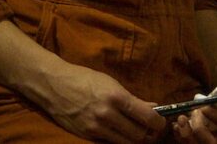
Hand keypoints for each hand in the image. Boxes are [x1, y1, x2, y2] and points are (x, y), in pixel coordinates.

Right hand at [38, 62, 165, 142]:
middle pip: (138, 134)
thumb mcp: (112, 83)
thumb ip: (133, 99)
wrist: (55, 86)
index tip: (161, 122)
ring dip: (135, 139)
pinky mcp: (87, 136)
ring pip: (126, 142)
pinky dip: (119, 140)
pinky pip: (110, 143)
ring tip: (138, 132)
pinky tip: (121, 133)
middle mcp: (107, 114)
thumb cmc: (85, 79)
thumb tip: (153, 107)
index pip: (146, 117)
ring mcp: (96, 127)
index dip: (159, 122)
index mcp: (116, 97)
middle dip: (149, 133)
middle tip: (152, 129)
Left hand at [170, 96, 216, 142]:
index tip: (204, 107)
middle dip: (199, 130)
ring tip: (181, 119)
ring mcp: (214, 141)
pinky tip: (176, 125)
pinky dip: (181, 136)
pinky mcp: (201, 140)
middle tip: (193, 112)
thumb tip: (212, 99)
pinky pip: (190, 143)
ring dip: (186, 134)